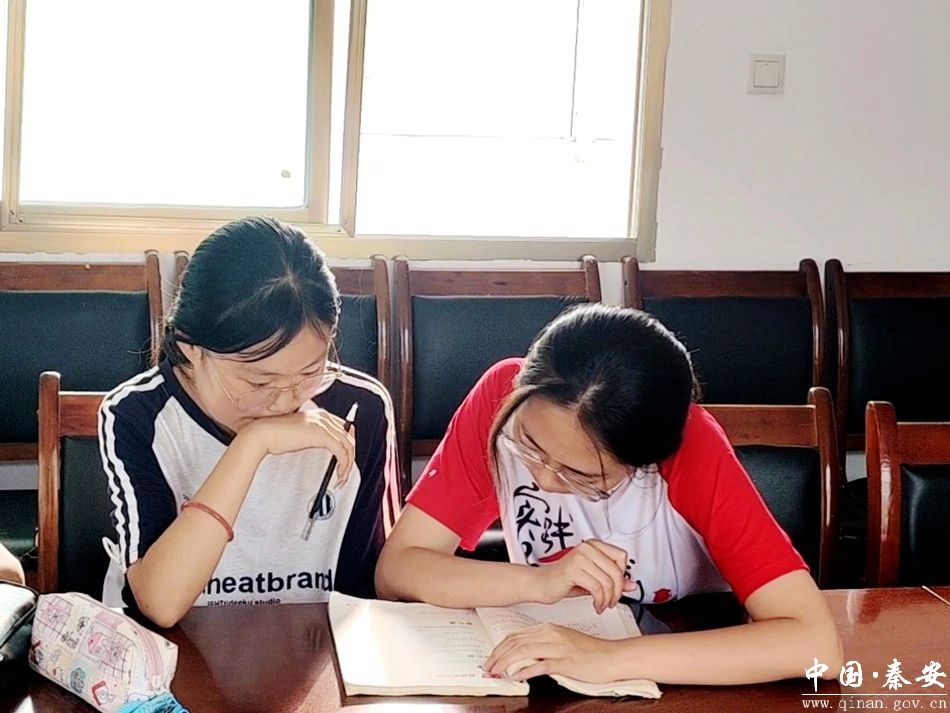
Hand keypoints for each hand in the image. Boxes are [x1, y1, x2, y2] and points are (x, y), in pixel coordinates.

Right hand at [242, 409, 355, 484]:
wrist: (263, 434)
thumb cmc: (275, 435)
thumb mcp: (300, 433)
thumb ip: (313, 435)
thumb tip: (324, 446)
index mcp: (319, 414)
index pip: (344, 429)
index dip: (348, 446)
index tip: (347, 458)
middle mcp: (324, 417)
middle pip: (349, 437)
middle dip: (351, 457)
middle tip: (345, 472)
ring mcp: (324, 425)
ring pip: (348, 446)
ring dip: (348, 465)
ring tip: (342, 477)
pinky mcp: (322, 435)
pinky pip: (341, 452)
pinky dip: (343, 465)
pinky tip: (339, 474)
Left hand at [484, 623, 622, 682]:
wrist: (613, 657)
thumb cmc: (591, 652)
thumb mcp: (563, 644)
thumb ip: (544, 647)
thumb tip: (525, 657)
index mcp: (549, 628)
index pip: (516, 636)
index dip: (500, 648)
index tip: (491, 658)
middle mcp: (551, 634)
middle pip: (516, 643)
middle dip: (497, 656)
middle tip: (487, 667)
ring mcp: (558, 647)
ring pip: (523, 651)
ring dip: (506, 663)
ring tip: (496, 673)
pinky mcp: (565, 661)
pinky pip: (540, 665)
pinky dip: (525, 671)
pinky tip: (516, 677)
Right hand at [532, 539, 636, 613]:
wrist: (540, 584)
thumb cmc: (564, 580)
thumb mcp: (592, 578)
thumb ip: (612, 580)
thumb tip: (631, 584)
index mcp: (593, 545)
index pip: (621, 556)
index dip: (622, 575)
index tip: (617, 586)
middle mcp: (587, 548)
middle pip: (616, 571)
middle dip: (617, 591)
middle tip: (611, 601)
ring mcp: (580, 557)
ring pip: (607, 582)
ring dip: (607, 599)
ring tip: (602, 605)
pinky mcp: (573, 570)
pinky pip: (596, 588)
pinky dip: (599, 601)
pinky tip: (596, 605)